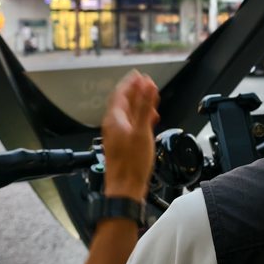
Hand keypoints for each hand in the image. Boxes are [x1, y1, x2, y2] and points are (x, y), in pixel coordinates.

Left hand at [101, 71, 159, 201]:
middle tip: (147, 85)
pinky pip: (130, 125)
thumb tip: (147, 86)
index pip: (120, 93)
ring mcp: (116, 136)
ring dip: (139, 105)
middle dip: (136, 92)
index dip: (130, 83)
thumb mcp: (141, 130)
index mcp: (114, 119)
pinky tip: (149, 121)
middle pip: (123, 103)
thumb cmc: (131, 163)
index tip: (139, 75)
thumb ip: (144, 106)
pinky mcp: (122, 145)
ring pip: (127, 114)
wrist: (126, 188)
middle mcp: (113, 126)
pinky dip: (140, 118)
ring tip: (151, 100)